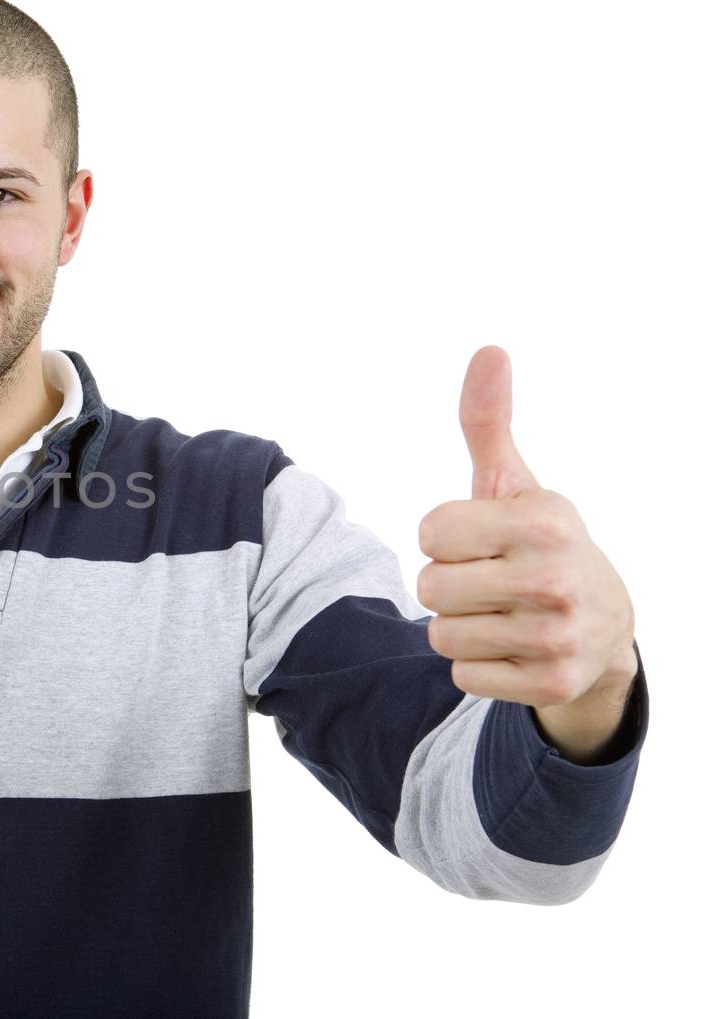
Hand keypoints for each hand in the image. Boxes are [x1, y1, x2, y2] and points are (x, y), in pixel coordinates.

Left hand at [414, 347, 636, 756]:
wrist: (604, 626)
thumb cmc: (538, 543)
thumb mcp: (514, 483)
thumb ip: (488, 422)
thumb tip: (488, 350)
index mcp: (547, 520)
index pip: (430, 533)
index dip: (444, 537)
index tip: (482, 539)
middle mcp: (558, 577)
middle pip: (430, 588)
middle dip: (447, 585)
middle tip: (490, 581)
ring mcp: (559, 635)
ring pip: (441, 636)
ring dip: (460, 628)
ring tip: (502, 614)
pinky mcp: (551, 683)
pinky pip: (462, 676)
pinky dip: (478, 667)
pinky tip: (513, 649)